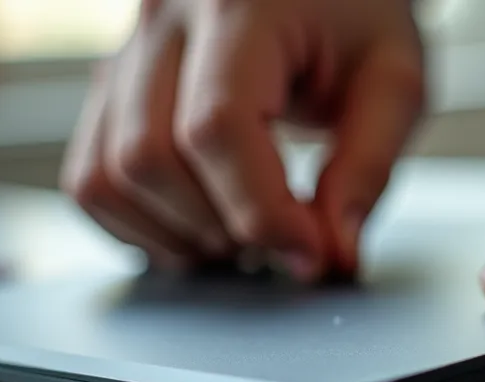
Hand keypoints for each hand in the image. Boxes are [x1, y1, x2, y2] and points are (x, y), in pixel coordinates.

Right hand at [61, 0, 424, 279]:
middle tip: (285, 246)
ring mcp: (127, 48)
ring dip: (176, 233)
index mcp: (238, 3)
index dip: (260, 211)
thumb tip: (332, 253)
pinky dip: (137, 224)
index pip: (217, 127)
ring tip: (244, 242)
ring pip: (108, 173)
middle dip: (221, 226)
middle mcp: (164, 17)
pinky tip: (200, 231)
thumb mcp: (394, 79)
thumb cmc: (359, 12)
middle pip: (150, 156)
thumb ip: (367, 166)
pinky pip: (90, 174)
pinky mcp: (113, 83)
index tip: (309, 253)